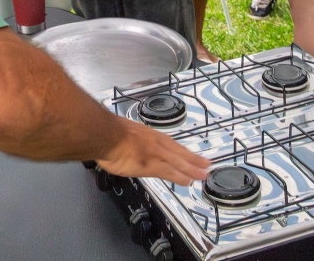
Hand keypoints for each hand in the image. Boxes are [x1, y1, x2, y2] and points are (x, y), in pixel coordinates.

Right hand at [96, 118, 210, 185]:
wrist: (106, 135)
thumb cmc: (111, 133)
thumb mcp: (127, 133)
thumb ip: (135, 141)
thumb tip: (134, 145)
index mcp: (151, 135)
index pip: (172, 144)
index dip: (184, 151)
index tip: (193, 155)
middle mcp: (156, 143)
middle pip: (179, 153)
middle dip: (193, 160)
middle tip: (207, 166)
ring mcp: (155, 153)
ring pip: (178, 162)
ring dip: (191, 169)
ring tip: (203, 175)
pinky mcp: (150, 165)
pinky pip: (168, 172)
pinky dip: (178, 176)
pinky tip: (187, 181)